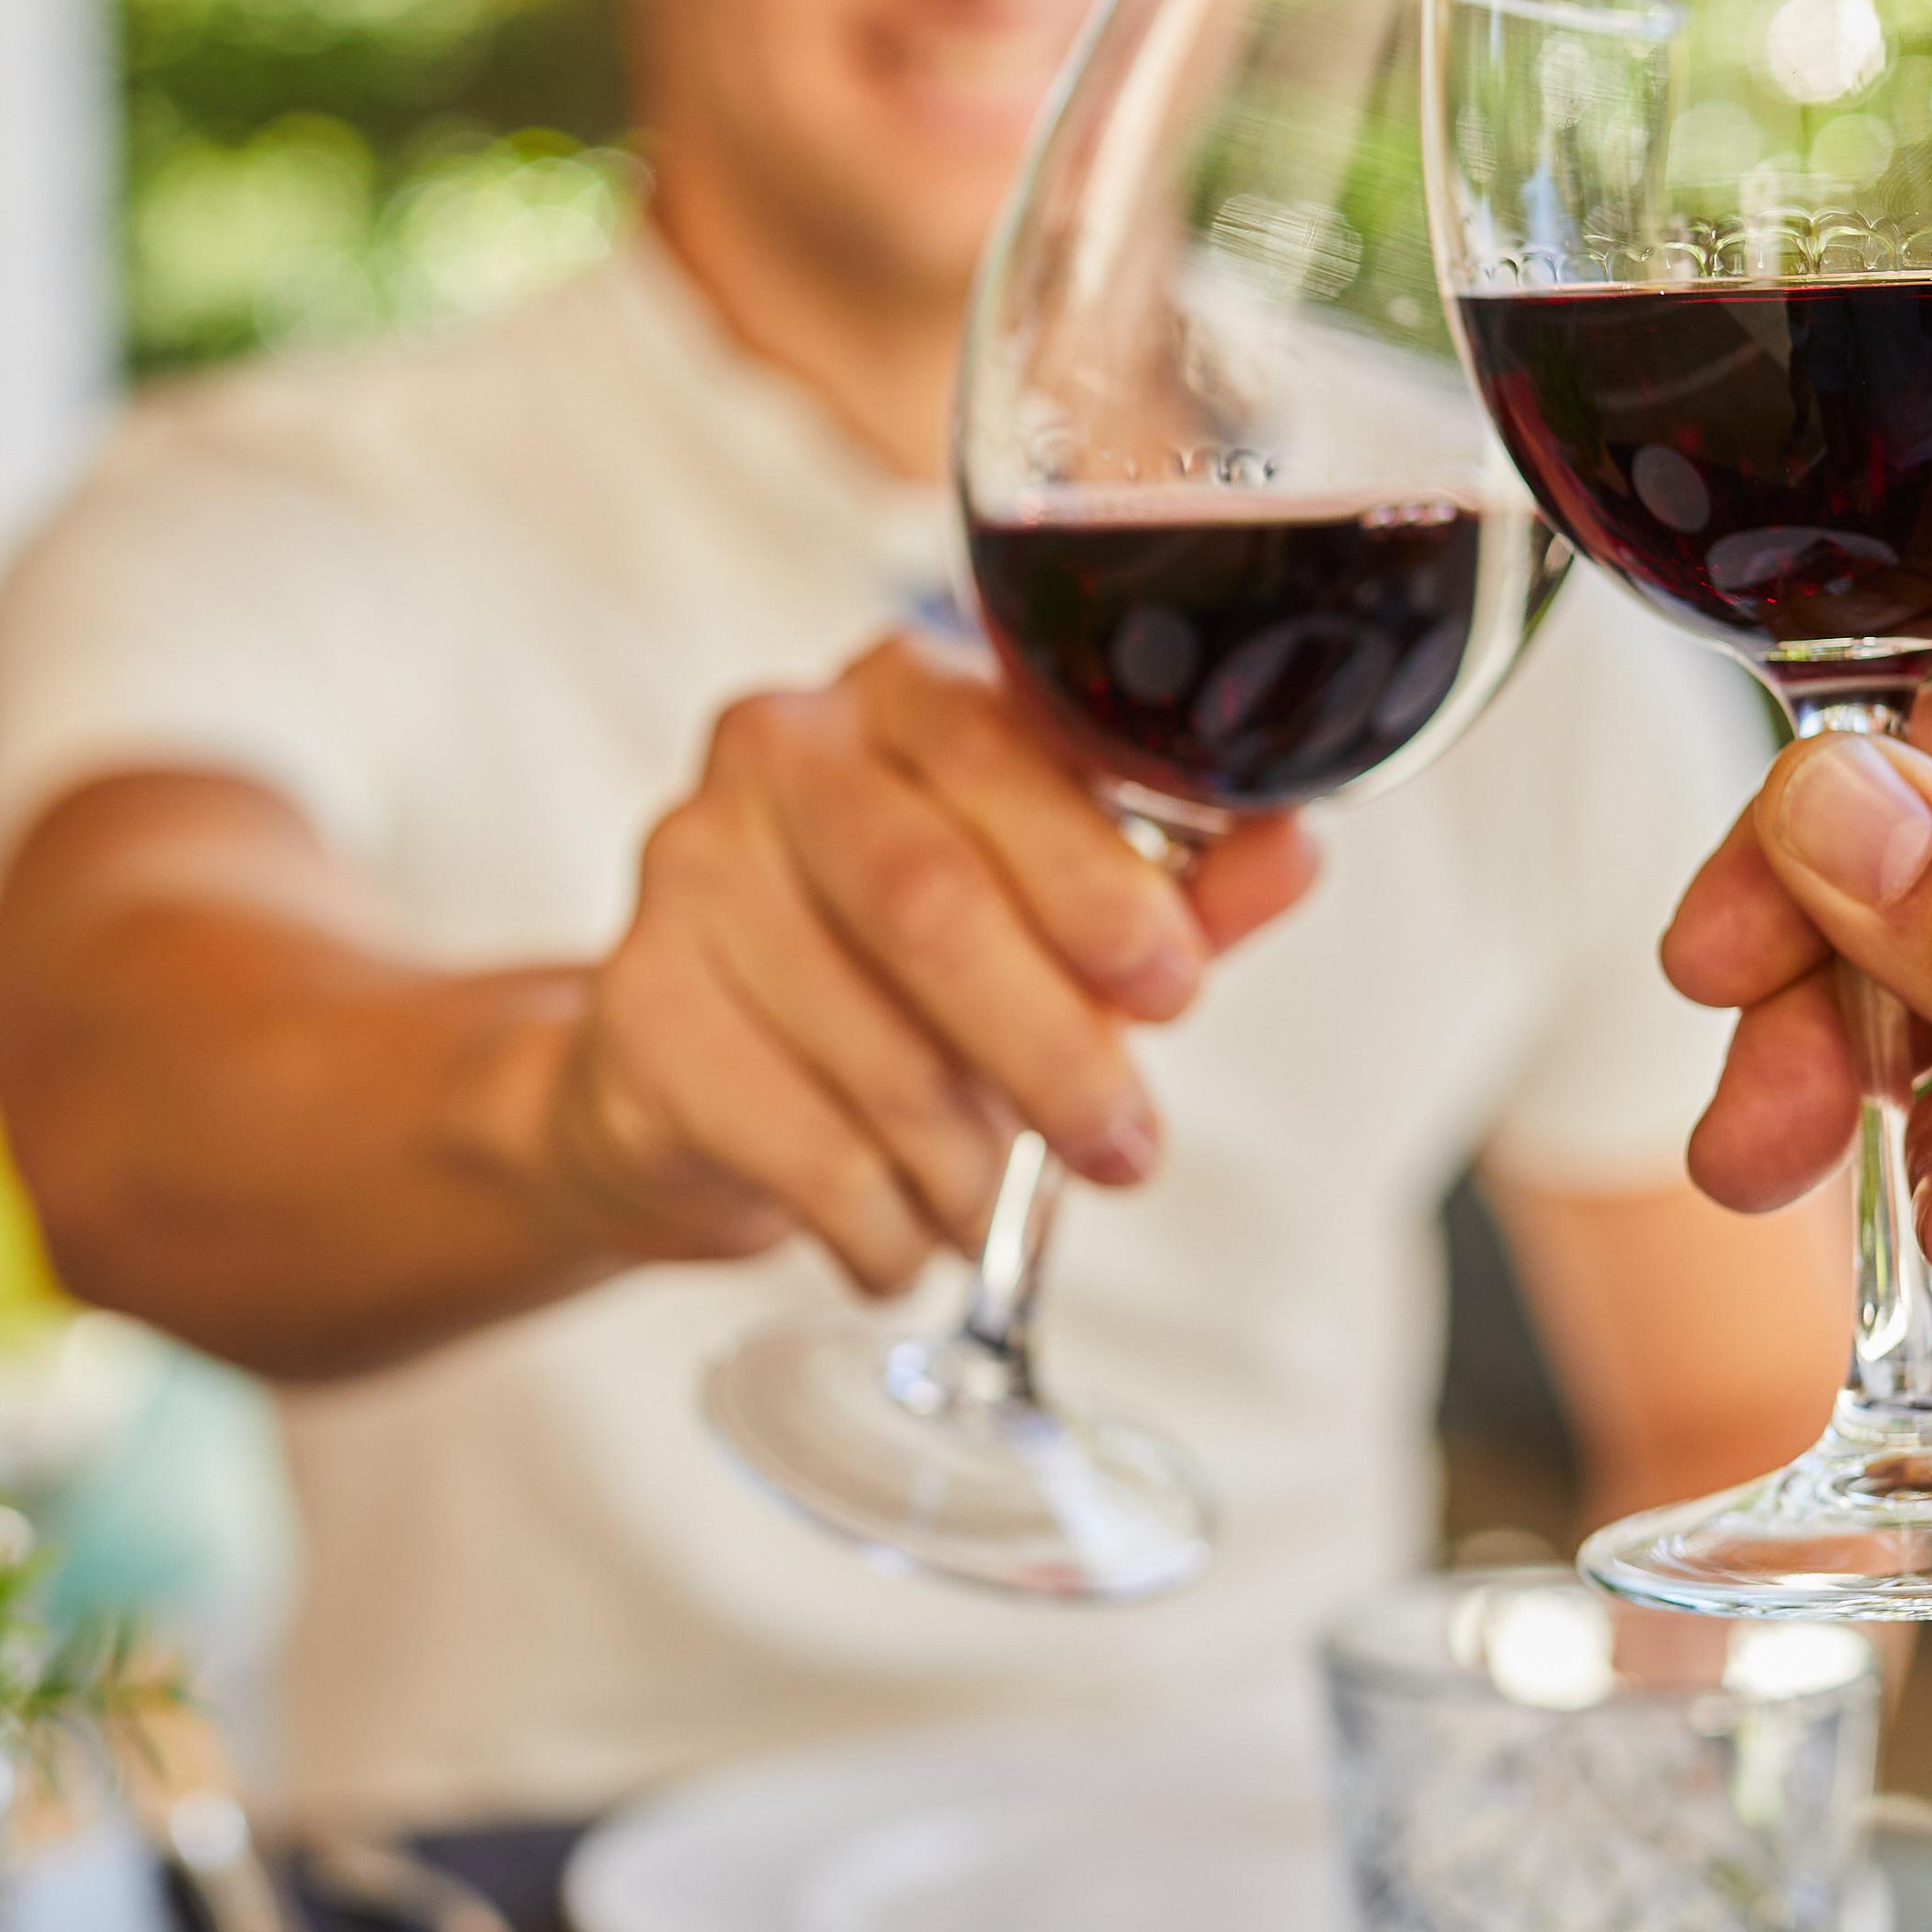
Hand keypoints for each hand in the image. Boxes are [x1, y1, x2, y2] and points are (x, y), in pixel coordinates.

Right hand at [538, 630, 1314, 1292]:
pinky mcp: (637, 1011)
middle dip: (1051, 1046)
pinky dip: (880, 1221)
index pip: (1001, 758)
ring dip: (966, 1161)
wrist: (681, 1074)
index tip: (1172, 989)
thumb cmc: (894, 975)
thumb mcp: (1052, 921)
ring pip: (869, 1043)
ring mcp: (686, 873)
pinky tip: (902, 1236)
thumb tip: (1294, 851)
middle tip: (1123, 1145)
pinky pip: (797, 1144)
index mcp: (896, 695)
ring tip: (993, 1205)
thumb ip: (1169, 887)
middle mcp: (775, 753)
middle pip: (926, 901)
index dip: (1099, 884)